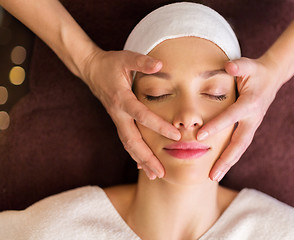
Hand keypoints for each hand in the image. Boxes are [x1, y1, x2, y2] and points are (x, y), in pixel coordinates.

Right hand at [81, 48, 180, 179]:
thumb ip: (142, 62)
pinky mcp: (119, 122)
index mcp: (122, 99)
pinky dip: (135, 155)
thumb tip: (161, 64)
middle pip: (132, 141)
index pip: (142, 116)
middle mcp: (119, 114)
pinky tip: (144, 166)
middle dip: (146, 157)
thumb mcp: (126, 58)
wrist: (91, 70)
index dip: (158, 126)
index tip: (175, 136)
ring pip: (128, 145)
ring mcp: (117, 120)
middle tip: (161, 172)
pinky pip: (126, 141)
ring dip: (141, 160)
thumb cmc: (111, 64)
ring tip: (155, 175)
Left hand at [197, 55, 284, 181]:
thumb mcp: (248, 65)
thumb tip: (228, 66)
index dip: (215, 127)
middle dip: (226, 160)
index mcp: (250, 103)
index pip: (230, 117)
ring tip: (214, 177)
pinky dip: (231, 157)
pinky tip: (220, 166)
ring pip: (240, 148)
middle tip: (212, 175)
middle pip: (239, 143)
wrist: (273, 77)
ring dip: (228, 163)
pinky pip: (240, 145)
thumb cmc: (256, 71)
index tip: (199, 138)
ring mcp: (253, 125)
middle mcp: (253, 118)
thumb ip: (239, 66)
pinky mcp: (250, 128)